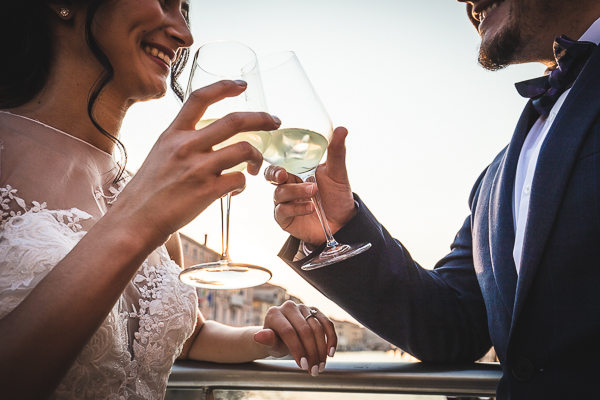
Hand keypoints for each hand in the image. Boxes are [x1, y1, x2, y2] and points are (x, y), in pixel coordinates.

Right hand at [111, 80, 280, 247]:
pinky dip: (243, 184)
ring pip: (244, 149)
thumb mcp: (160, 153)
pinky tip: (236, 190)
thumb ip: (182, 142)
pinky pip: (240, 179)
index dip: (224, 87)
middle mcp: (186, 146)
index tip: (242, 85)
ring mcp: (198, 168)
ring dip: (256, 157)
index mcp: (173, 134)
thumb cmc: (148, 190)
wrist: (135, 219)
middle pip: (234, 120)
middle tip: (274, 122)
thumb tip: (206, 136)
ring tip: (255, 166)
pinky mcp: (208, 190)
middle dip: (261, 118)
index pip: (200, 98)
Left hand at [253, 301, 336, 376]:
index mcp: (274, 313)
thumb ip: (266, 340)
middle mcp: (289, 306)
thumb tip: (258, 336)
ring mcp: (303, 307)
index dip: (297, 349)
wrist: (280, 336)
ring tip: (320, 366)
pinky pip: (327, 323)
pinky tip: (330, 352)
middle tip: (314, 370)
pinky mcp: (315, 310)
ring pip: (318, 328)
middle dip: (311, 352)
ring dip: (322, 349)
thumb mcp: (268, 344)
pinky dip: (331, 338)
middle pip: (305, 330)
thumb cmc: (273, 342)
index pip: (288, 331)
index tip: (303, 366)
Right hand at [264, 127, 356, 245]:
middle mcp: (287, 186)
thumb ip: (336, 152)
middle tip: (284, 174)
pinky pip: (283, 211)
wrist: (343, 223)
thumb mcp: (337, 173)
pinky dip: (297, 208)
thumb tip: (341, 129)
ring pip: (279, 193)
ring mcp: (284, 203)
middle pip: (271, 176)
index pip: (279, 162)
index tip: (281, 156)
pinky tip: (310, 207)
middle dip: (274, 174)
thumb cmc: (336, 196)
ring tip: (314, 191)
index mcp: (296, 172)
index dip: (275, 159)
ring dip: (296, 191)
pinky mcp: (285, 219)